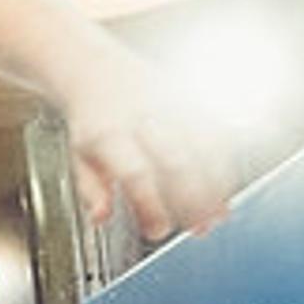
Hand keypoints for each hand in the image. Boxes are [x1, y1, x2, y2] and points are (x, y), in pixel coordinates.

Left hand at [64, 67, 240, 244]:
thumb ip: (91, 190)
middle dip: (193, 199)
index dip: (151, 205)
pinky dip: (225, 162)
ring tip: (219, 215)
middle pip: (177, 160)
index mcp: (109, 133)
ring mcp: (170, 106)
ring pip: (204, 145)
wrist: (100, 71)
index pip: (136, 173)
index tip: (157, 231)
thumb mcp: (79, 156)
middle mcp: (143, 116)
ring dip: (216, 184)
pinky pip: (216, 130)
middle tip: (200, 229)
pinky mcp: (190, 100)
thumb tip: (101, 218)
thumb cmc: (93, 122)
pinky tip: (225, 188)